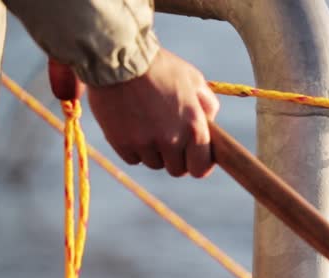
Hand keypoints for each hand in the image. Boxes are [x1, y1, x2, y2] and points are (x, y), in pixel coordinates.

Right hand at [85, 48, 219, 176]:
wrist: (118, 58)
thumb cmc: (159, 67)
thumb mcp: (193, 79)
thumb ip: (207, 105)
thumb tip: (210, 125)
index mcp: (193, 126)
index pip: (200, 168)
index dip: (198, 165)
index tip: (192, 158)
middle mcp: (171, 139)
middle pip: (176, 170)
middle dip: (175, 157)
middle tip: (168, 137)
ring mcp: (145, 143)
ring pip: (154, 164)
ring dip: (153, 151)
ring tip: (148, 124)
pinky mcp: (121, 143)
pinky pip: (133, 159)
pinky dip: (134, 148)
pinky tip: (132, 127)